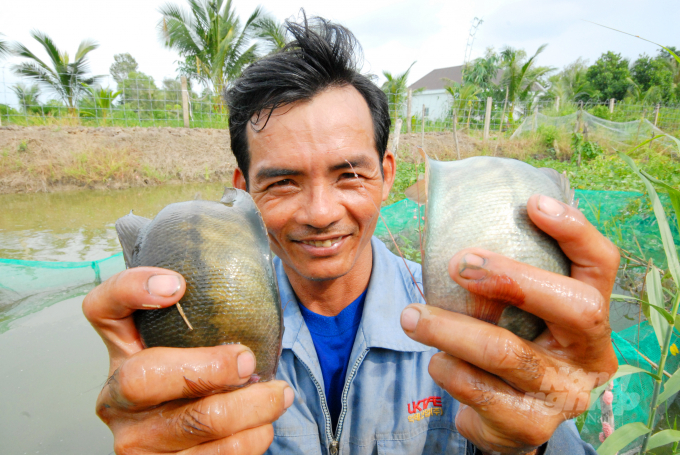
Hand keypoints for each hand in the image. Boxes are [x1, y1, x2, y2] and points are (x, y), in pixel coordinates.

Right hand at [83, 267, 292, 454]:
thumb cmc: (203, 379)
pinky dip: (249, 439)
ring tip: (279, 394)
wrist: (195, 443)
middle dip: (207, 368)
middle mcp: (116, 396)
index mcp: (121, 350)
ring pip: (192, 423)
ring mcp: (135, 438)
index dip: (130, 290)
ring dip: (249, 407)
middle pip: (144, 377)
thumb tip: (264, 266)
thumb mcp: (196, 344)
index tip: (177, 286)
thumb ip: (210, 312)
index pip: (102, 308)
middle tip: (247, 360)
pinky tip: (264, 425)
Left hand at [400, 194, 618, 453]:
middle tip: (457, 263)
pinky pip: (478, 390)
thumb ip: (504, 277)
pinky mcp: (529, 426)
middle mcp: (590, 356)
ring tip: (412, 316)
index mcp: (592, 316)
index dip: (575, 231)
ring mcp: (564, 395)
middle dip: (511, 279)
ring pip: (507, 352)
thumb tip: (450, 218)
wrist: (506, 418)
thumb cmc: (510, 344)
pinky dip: (448, 368)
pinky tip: (436, 359)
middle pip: (574, 308)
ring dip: (450, 329)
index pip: (602, 265)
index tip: (532, 204)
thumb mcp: (517, 312)